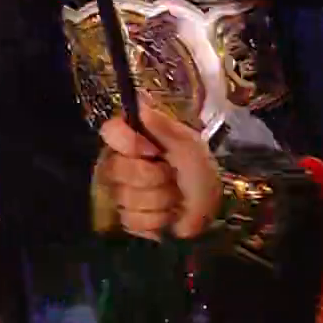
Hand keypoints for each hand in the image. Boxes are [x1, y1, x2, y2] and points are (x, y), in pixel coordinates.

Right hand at [96, 110, 220, 239]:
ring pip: (125, 198)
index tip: (153, 151)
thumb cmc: (200, 170)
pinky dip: (157, 219)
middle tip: (172, 175)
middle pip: (116, 169)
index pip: (109, 131)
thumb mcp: (189, 145)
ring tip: (176, 196)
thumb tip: (138, 103)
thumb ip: (163, 126)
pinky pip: (131, 220)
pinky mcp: (127, 218)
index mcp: (134, 138)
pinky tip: (169, 214)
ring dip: (160, 199)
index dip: (128, 143)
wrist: (213, 207)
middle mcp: (120, 162)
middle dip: (154, 176)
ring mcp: (120, 192)